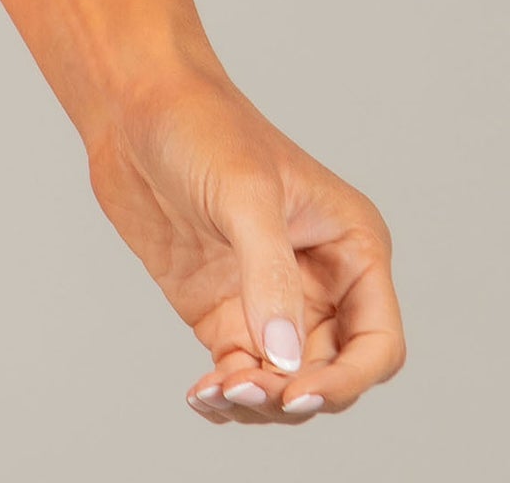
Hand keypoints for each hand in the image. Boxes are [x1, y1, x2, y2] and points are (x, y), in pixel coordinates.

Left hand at [86, 66, 404, 424]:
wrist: (132, 105)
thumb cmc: (203, 126)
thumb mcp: (245, 194)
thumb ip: (269, 276)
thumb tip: (285, 360)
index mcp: (353, 246)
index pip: (377, 343)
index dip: (346, 380)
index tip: (297, 392)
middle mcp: (322, 281)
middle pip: (332, 375)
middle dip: (294, 396)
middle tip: (242, 387)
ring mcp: (271, 301)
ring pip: (286, 386)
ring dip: (258, 404)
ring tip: (214, 392)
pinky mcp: (225, 312)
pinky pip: (240, 375)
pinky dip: (226, 395)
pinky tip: (200, 395)